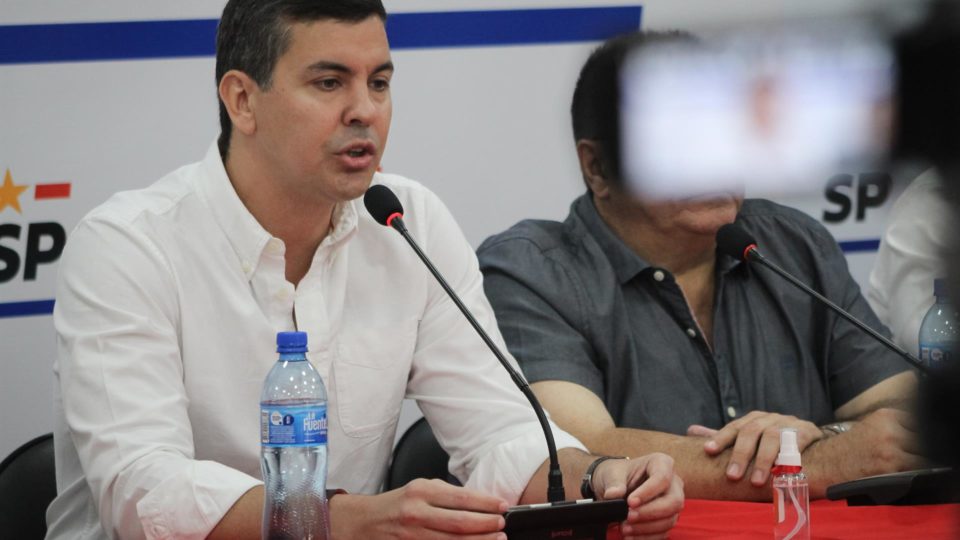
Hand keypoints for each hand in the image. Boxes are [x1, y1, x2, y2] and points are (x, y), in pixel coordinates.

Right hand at [331, 478, 507, 539]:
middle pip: (459, 522)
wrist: (364, 522)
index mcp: (421, 491)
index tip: (502, 506)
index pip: (461, 497)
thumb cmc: (397, 504)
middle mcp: (416, 513)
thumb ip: (447, 495)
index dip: (486, 503)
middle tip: (502, 525)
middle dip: (486, 525)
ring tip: (497, 539)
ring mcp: (412, 535)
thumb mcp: (420, 488)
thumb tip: (480, 502)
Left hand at [591, 453, 683, 539]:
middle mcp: (673, 483)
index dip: (648, 492)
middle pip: (673, 501)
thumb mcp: (612, 473)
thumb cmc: (617, 474)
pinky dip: (647, 537)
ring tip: (625, 529)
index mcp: (661, 463)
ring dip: (647, 528)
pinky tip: (631, 537)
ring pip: (670, 519)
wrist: (616, 486)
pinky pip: (664, 532)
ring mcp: (672, 502)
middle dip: (650, 513)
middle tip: (628, 517)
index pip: (662, 478)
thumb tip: (613, 495)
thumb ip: (614, 483)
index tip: (630, 502)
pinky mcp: (668, 518)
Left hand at [697, 410, 822, 486]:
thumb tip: (690, 431)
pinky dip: (789, 456)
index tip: (708, 451)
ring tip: (755, 481)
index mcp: (753, 419)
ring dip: (763, 460)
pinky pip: (797, 443)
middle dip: (740, 454)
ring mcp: (788, 424)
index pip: (734, 428)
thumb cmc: (771, 440)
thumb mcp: (747, 436)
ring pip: (773, 438)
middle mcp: (769, 419)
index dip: (720, 438)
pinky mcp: (806, 432)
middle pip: (751, 432)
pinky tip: (781, 470)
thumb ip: (723, 436)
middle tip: (731, 476)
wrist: (808, 435)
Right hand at [825, 408, 924, 479]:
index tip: (919, 441)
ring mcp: (892, 448)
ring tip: (911, 464)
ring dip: (922, 460)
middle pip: (925, 438)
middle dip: (923, 447)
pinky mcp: (891, 466)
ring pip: (925, 454)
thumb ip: (896, 425)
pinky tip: (907, 472)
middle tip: (916, 454)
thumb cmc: (849, 448)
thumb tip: (923, 435)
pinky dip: (917, 470)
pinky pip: (918, 469)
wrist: (825, 463)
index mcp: (886, 415)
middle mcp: (891, 429)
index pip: (921, 421)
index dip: (922, 433)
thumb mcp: (871, 425)